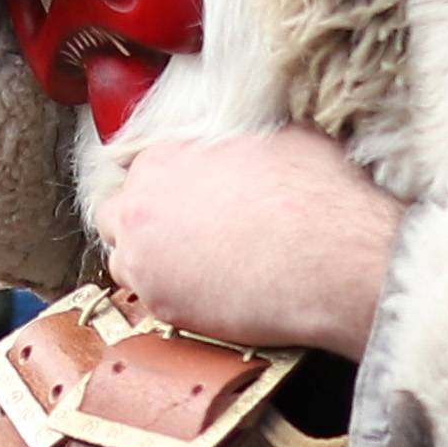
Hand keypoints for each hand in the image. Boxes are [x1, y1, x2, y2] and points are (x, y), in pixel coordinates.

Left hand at [91, 123, 403, 356]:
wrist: (331, 257)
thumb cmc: (314, 195)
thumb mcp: (279, 137)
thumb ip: (239, 142)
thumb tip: (250, 145)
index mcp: (163, 158)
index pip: (139, 171)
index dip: (166, 187)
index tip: (188, 199)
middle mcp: (141, 208)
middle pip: (116, 217)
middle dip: (144, 224)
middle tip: (183, 234)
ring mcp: (146, 263)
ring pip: (125, 264)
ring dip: (151, 264)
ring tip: (195, 268)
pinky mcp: (165, 309)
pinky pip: (154, 304)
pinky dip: (177, 299)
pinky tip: (212, 295)